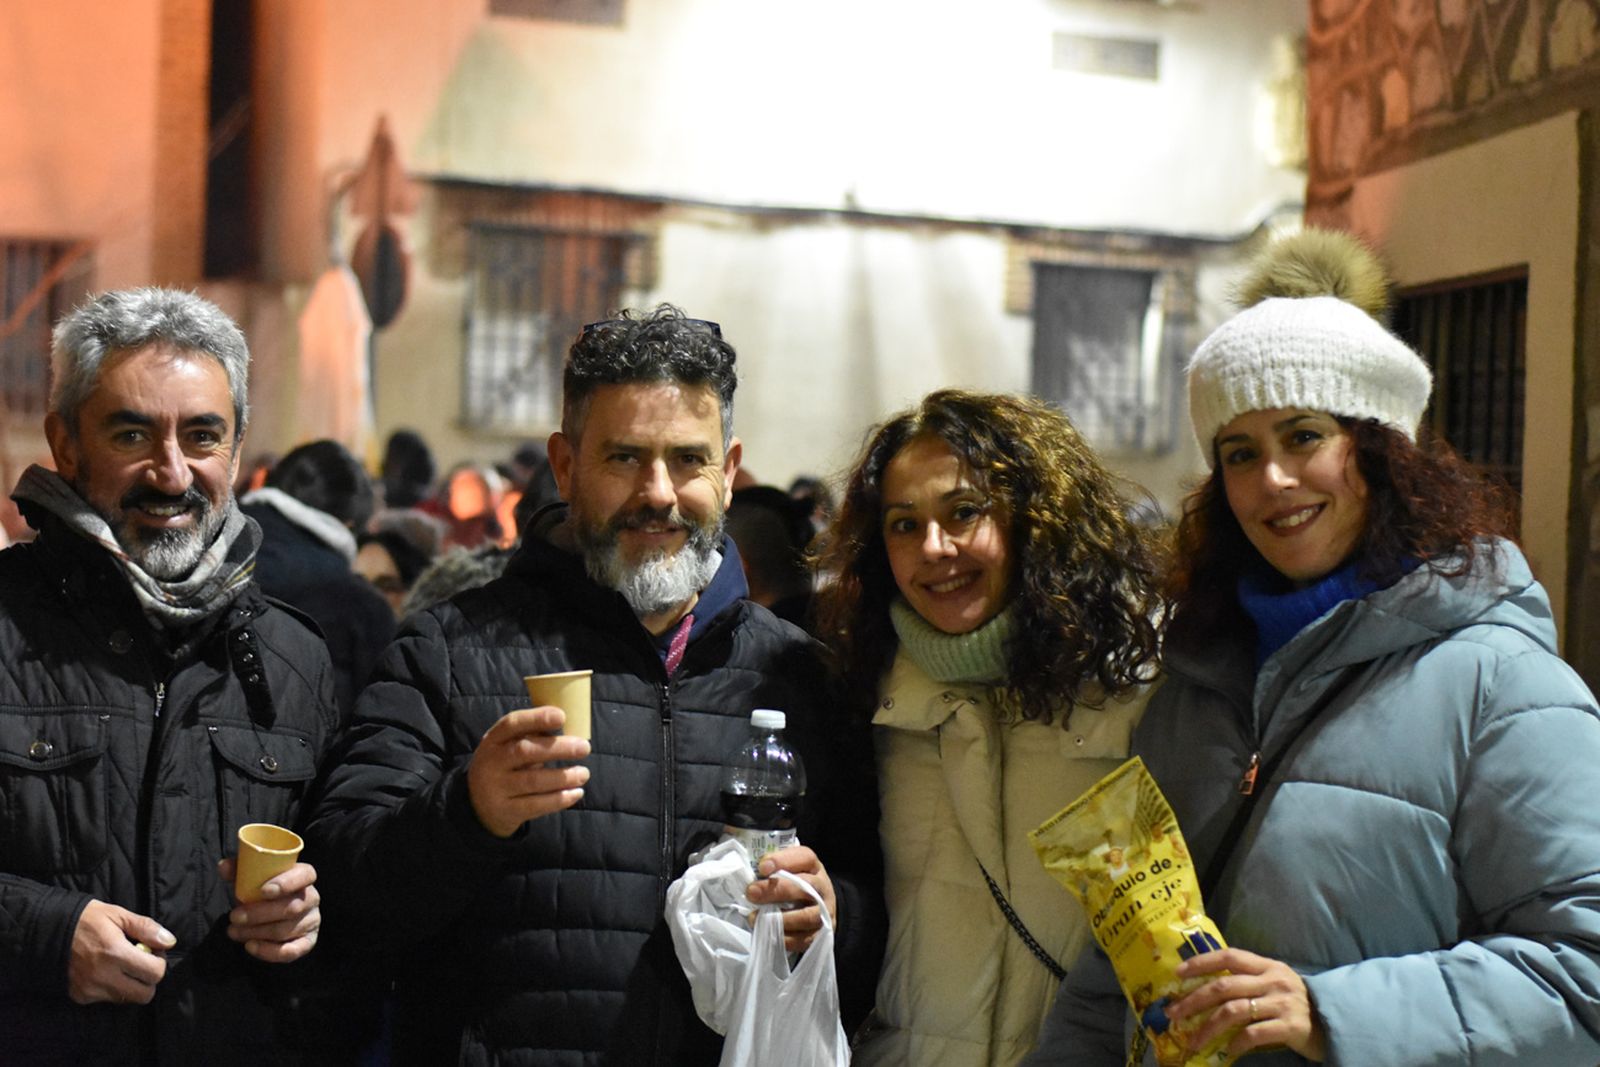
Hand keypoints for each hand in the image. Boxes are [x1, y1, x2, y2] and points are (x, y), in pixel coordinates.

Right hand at [67, 899, 172, 1004]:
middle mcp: (103, 976)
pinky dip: (112, 988)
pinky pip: (107, 999)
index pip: (155, 973)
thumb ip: (146, 928)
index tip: (152, 951)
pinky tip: (104, 971)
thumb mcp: (118, 915)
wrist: (47, 932)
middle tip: (141, 963)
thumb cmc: (86, 920)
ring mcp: (90, 990)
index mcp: (115, 953)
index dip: (159, 962)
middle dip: (148, 980)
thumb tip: (170, 942)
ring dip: (131, 985)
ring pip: (126, 999)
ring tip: (122, 966)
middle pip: (144, 995)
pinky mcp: (80, 997)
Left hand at [219, 857, 321, 962]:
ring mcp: (312, 921)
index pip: (306, 875)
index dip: (287, 883)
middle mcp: (312, 898)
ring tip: (233, 931)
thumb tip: (223, 866)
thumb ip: (239, 870)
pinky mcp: (308, 941)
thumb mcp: (252, 877)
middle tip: (234, 917)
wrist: (273, 913)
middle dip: (260, 914)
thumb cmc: (262, 890)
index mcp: (304, 876)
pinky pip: (293, 950)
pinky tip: (250, 946)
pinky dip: (270, 951)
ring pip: (286, 930)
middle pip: (292, 907)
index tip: (263, 891)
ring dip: (256, 932)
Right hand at [468, 706, 590, 836]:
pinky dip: (559, 799)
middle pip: (525, 751)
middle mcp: (491, 762)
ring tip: (584, 773)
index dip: (537, 718)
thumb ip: (531, 735)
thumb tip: (567, 724)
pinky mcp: (506, 811)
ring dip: (563, 777)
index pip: (512, 723)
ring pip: (533, 781)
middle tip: (584, 747)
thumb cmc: (505, 766)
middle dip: (558, 748)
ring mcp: (496, 788)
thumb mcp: (507, 747)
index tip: (562, 716)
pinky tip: (576, 793)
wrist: (478, 806)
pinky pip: (535, 805)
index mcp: (493, 739)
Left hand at [745, 845, 836, 953]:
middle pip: (805, 886)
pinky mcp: (820, 934)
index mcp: (813, 867)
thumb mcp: (788, 870)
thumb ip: (772, 870)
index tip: (761, 867)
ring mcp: (824, 912)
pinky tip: (767, 932)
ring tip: (755, 917)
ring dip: (778, 918)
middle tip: (752, 893)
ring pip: (806, 916)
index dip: (783, 861)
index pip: (804, 857)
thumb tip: (746, 875)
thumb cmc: (794, 885)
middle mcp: (822, 888)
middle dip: (776, 890)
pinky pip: (803, 939)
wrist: (816, 909)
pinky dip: (783, 937)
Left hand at [1163, 947, 1326, 1061]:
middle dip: (1194, 1000)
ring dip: (1208, 1027)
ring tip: (1193, 1041)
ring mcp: (1282, 1003)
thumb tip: (1203, 984)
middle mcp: (1273, 980)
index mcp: (1267, 965)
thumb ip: (1246, 979)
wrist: (1332, 1024)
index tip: (1178, 974)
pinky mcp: (1290, 1027)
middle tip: (1173, 1013)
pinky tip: (1227, 1052)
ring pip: (1234, 1011)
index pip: (1229, 955)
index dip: (1201, 962)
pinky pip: (1253, 1034)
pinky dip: (1236, 1043)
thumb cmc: (1293, 1002)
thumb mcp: (1273, 982)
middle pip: (1224, 986)